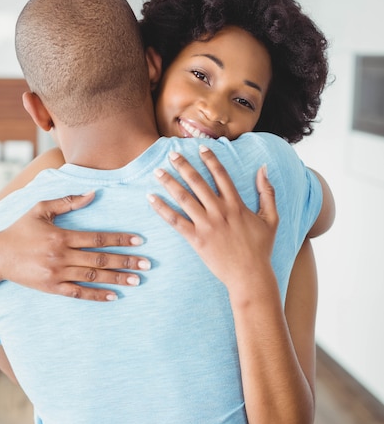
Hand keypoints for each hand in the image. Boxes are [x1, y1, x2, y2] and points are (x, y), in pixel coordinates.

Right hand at [0, 192, 150, 300]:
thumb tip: (93, 193)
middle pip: (100, 259)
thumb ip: (68, 202)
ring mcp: (58, 274)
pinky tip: (114, 296)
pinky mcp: (53, 288)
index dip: (120, 239)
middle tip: (147, 264)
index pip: (97, 238)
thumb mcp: (41, 209)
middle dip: (126, 261)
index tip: (139, 241)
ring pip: (93, 277)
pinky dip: (97, 295)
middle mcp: (62, 256)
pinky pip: (79, 293)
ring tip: (137, 280)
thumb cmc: (20, 230)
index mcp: (62, 236)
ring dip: (117, 278)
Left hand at [148, 146, 277, 298]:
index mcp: (236, 205)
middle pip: (198, 182)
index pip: (221, 175)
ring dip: (169, 183)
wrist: (250, 275)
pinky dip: (162, 209)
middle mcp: (220, 211)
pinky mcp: (197, 239)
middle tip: (171, 154)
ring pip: (184, 198)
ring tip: (157, 172)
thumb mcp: (271, 219)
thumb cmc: (261, 249)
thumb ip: (268, 192)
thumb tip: (264, 169)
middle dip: (183, 166)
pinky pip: (175, 221)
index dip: (210, 160)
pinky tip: (151, 198)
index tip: (200, 148)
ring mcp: (207, 225)